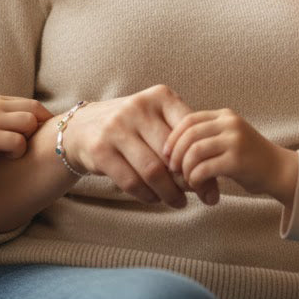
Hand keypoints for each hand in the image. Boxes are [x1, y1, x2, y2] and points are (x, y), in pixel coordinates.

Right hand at [0, 95, 51, 181]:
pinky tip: (8, 158)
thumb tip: (19, 127)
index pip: (31, 103)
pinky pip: (18, 142)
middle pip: (35, 109)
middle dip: (44, 126)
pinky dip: (19, 151)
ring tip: (19, 151)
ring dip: (30, 139)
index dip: (43, 118)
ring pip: (29, 123)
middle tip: (44, 144)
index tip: (48, 133)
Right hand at [63, 85, 217, 208]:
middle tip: (200, 195)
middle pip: (172, 154)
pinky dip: (147, 196)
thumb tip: (214, 180)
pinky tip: (154, 199)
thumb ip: (183, 140)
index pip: (189, 130)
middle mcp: (138, 107)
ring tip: (179, 201)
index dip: (201, 157)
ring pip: (153, 170)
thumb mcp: (157, 120)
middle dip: (189, 180)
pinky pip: (131, 181)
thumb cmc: (134, 128)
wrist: (83, 127)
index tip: (210, 177)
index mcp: (159, 97)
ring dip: (169, 193)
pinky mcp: (100, 149)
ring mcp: (116, 127)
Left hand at [164, 109, 297, 208]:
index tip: (166, 153)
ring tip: (186, 178)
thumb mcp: (228, 137)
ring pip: (195, 151)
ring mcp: (235, 141)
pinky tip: (197, 185)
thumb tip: (171, 146)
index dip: (173, 137)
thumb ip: (207, 135)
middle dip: (175, 153)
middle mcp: (230, 124)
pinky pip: (205, 168)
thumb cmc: (248, 158)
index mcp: (225, 115)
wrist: (280, 170)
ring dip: (185, 168)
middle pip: (189, 134)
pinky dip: (195, 178)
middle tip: (172, 169)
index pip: (189, 120)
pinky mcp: (238, 161)